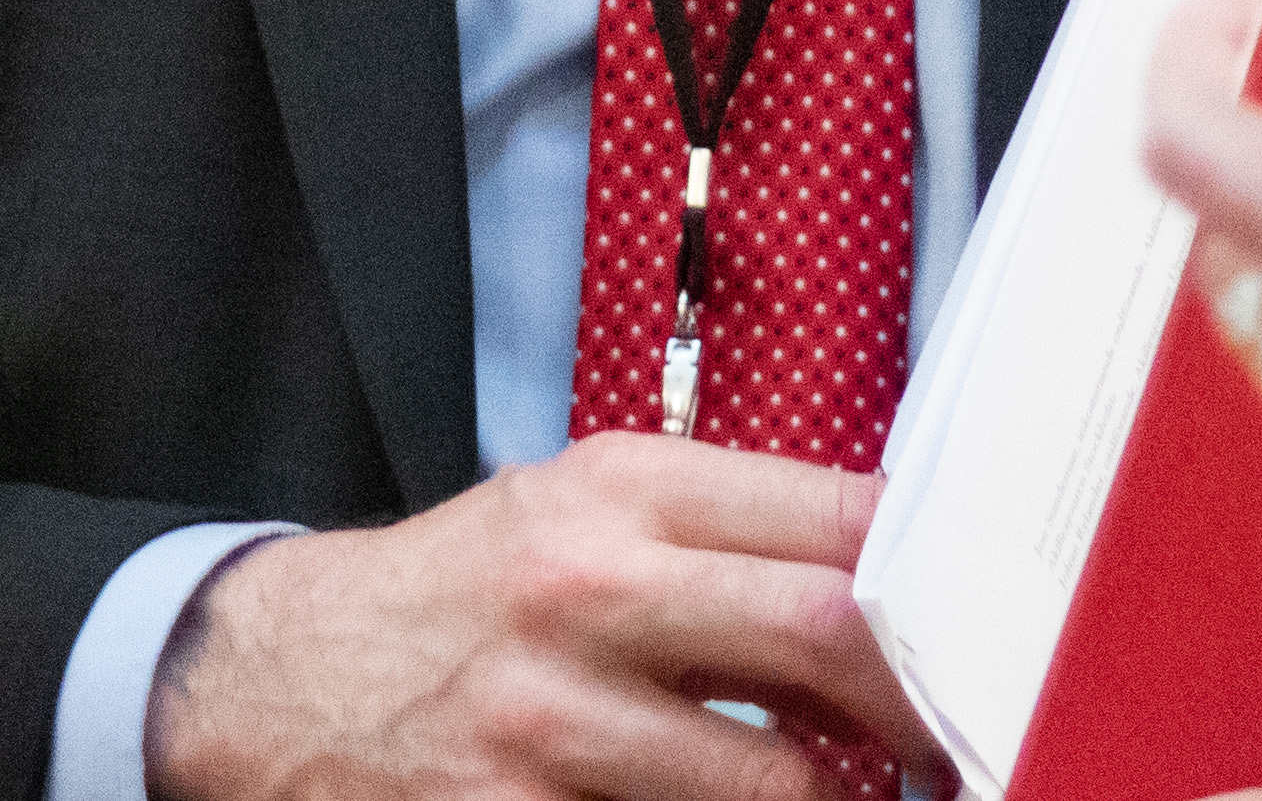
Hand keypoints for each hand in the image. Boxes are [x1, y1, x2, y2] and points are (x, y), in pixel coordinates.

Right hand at [144, 429, 950, 800]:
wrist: (273, 679)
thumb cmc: (461, 594)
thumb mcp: (576, 512)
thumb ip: (722, 532)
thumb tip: (891, 574)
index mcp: (617, 492)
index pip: (835, 518)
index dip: (936, 581)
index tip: (987, 623)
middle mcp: (588, 592)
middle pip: (829, 639)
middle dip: (923, 704)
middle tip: (963, 738)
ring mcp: (552, 722)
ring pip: (776, 785)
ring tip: (860, 798)